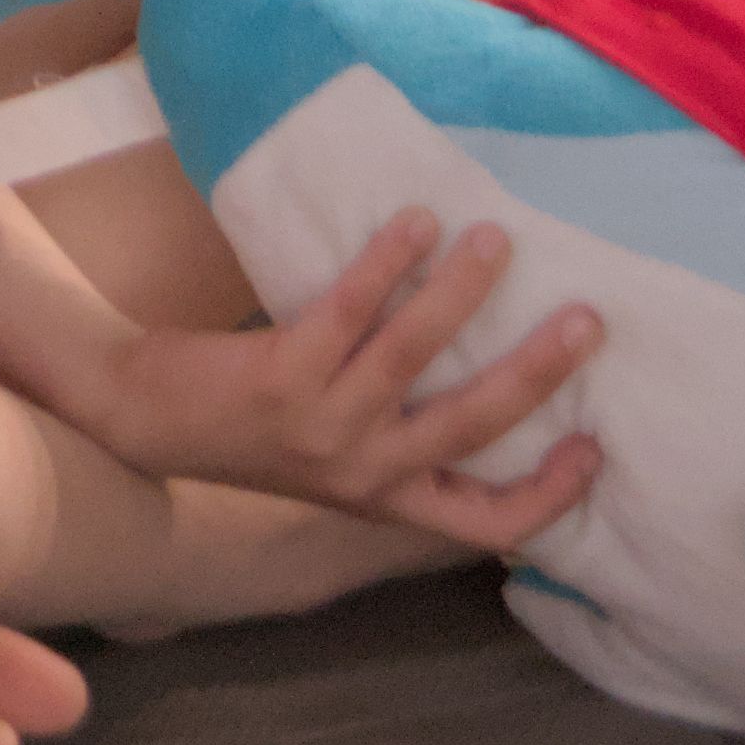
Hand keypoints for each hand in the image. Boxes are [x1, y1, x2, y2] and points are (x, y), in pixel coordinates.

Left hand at [89, 214, 601, 545]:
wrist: (147, 421)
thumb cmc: (258, 426)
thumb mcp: (341, 456)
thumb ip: (403, 433)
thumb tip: (487, 360)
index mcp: (389, 498)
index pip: (489, 524)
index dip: (550, 496)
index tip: (598, 444)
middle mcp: (367, 474)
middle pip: (472, 430)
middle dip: (536, 375)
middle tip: (587, 319)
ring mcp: (325, 427)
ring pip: (414, 358)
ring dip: (462, 295)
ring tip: (496, 238)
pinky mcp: (284, 375)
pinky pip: (350, 309)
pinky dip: (388, 261)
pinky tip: (416, 219)